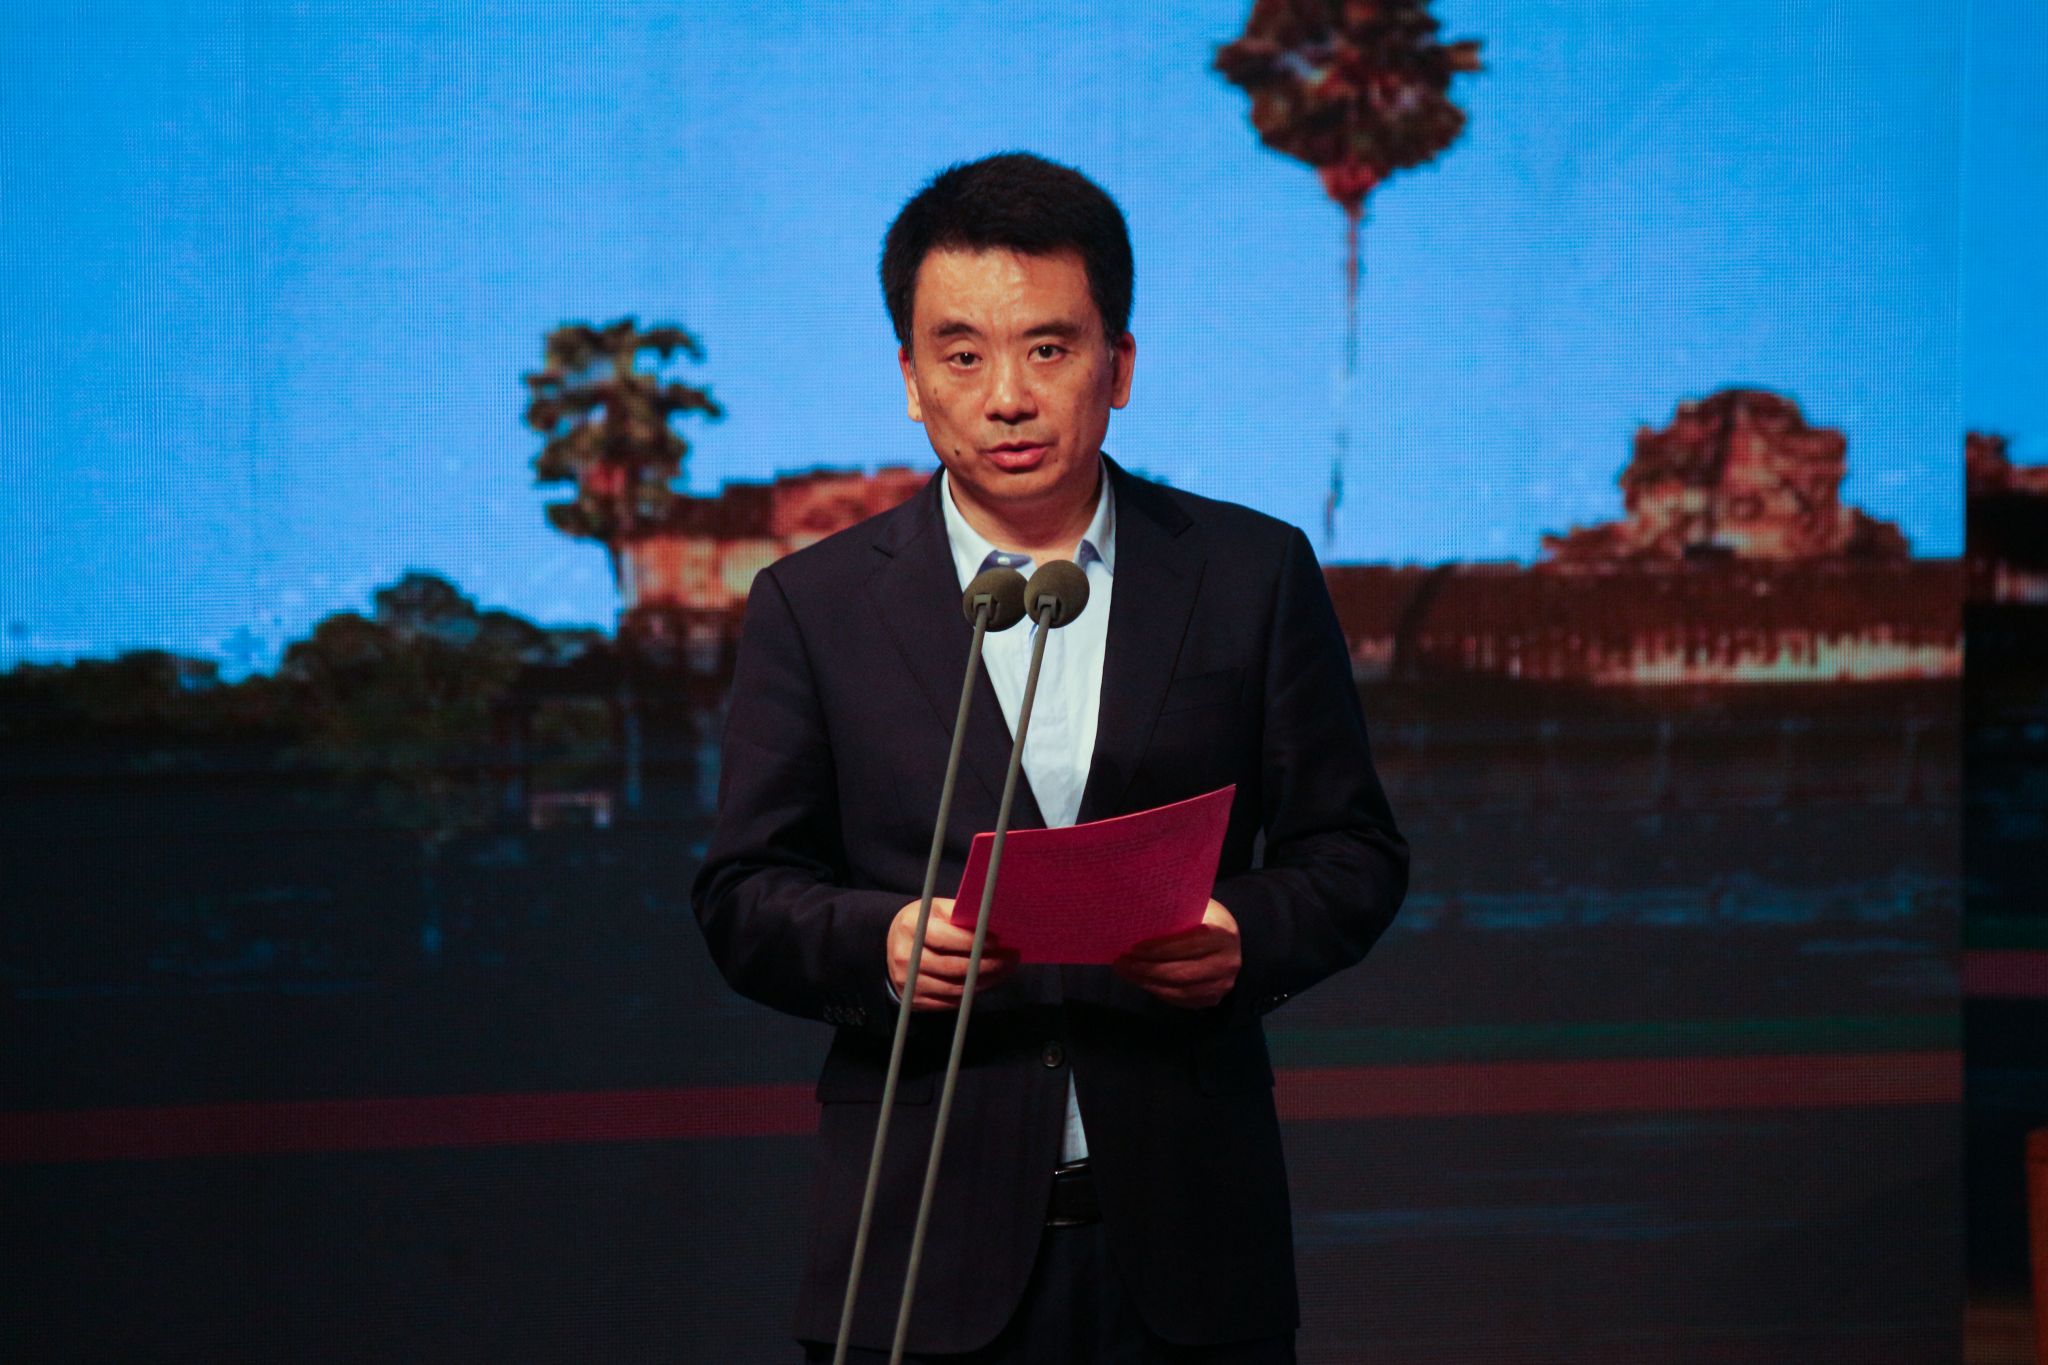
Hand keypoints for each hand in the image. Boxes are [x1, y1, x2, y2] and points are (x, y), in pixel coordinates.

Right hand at [887, 898, 1016, 1010]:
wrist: (895, 942)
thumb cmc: (926, 922)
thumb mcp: (938, 909)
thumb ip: (961, 916)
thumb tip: (995, 924)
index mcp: (913, 927)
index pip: (948, 938)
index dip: (976, 942)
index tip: (999, 941)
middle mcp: (906, 956)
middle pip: (955, 967)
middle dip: (988, 964)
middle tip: (1010, 958)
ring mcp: (908, 981)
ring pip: (955, 988)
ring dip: (985, 981)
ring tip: (1003, 970)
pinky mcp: (914, 999)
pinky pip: (949, 1002)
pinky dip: (971, 994)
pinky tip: (985, 982)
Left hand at [1112, 899, 1240, 1008]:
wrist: (1227, 939)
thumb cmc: (1204, 918)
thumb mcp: (1194, 908)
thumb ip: (1174, 915)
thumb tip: (1135, 919)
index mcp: (1222, 934)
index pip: (1187, 944)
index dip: (1158, 949)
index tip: (1132, 948)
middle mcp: (1227, 962)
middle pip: (1181, 972)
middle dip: (1146, 969)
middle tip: (1120, 962)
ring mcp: (1222, 984)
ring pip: (1179, 990)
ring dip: (1147, 983)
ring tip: (1125, 972)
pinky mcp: (1214, 998)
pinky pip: (1181, 1000)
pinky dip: (1158, 992)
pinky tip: (1141, 982)